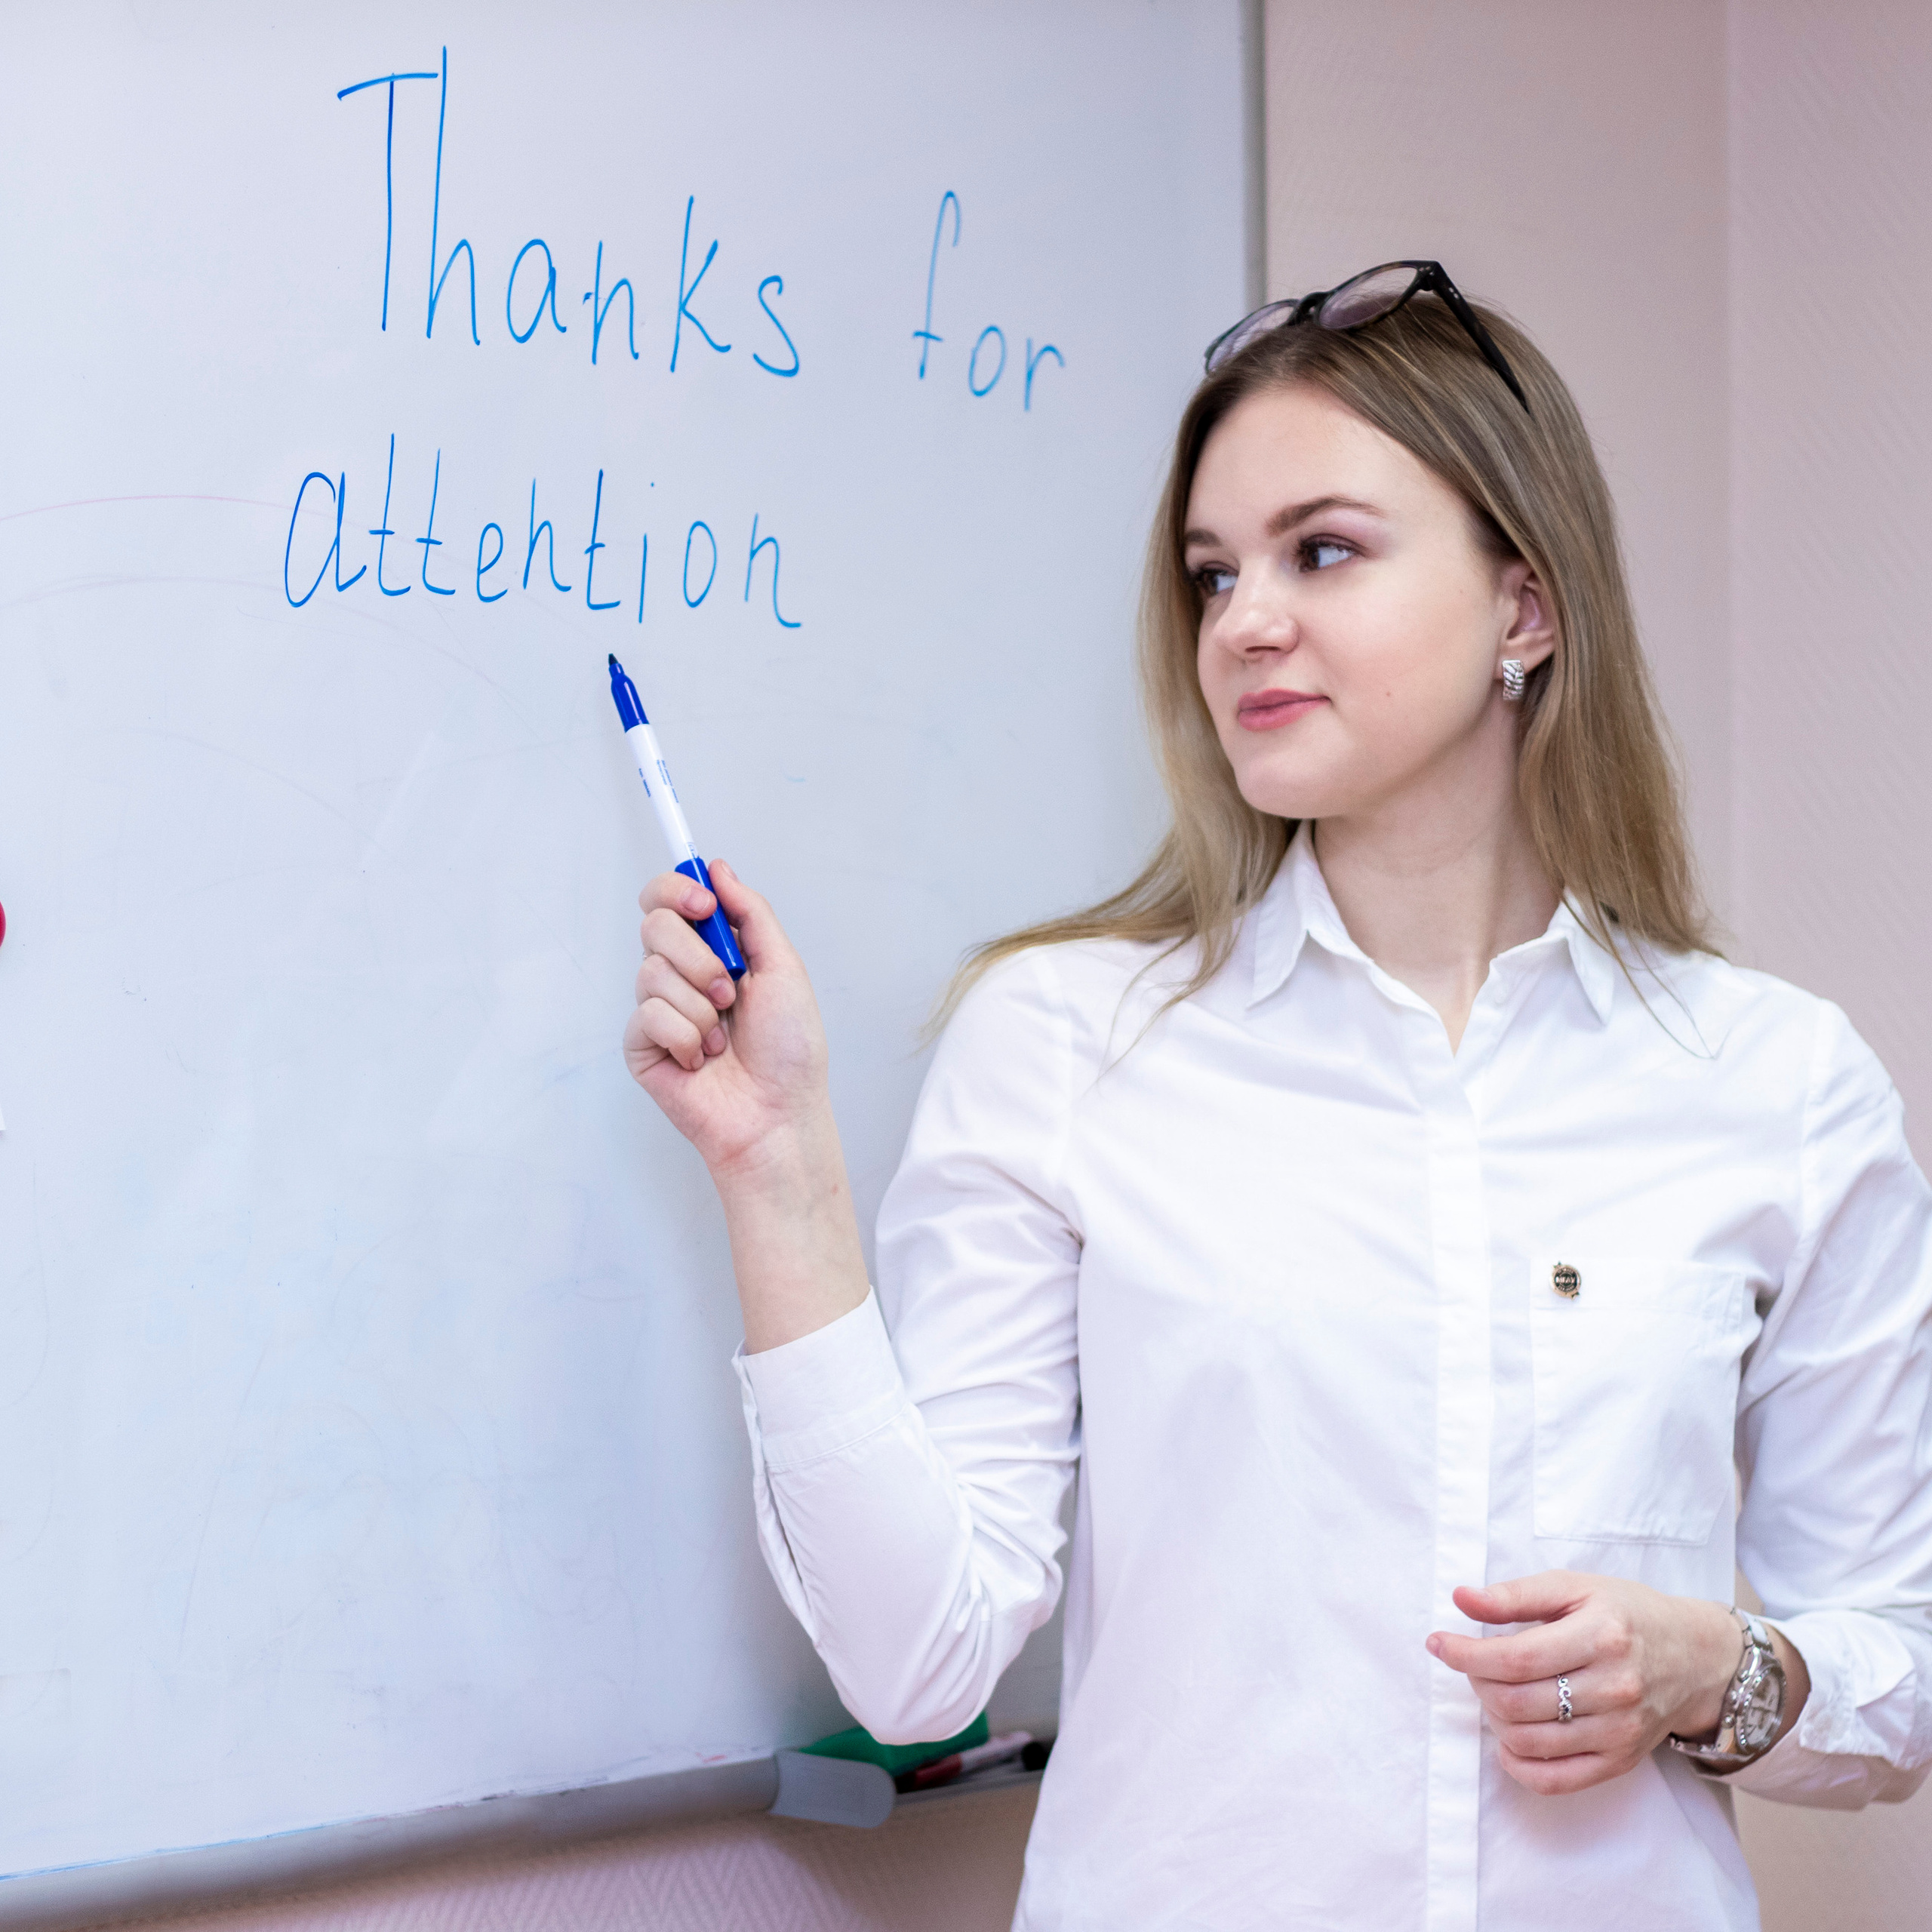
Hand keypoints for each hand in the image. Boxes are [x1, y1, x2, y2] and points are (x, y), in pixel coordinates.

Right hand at [623, 861, 831, 1177]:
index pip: (668, 899)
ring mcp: (657, 1010)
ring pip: (652, 972)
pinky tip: (701, 1059)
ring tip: (722, 1037)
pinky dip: (685, 1037)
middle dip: (698, 958)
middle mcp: (680, 975)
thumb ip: (750, 913)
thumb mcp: (783, 968)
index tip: (704, 905)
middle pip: (653, 925)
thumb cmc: (789, 1050)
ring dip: (700, 1006)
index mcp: (712, 952)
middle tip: (729, 991)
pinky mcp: (642, 1045)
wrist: (777, 1112)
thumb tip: (717, 869)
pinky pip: (648, 1016)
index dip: (677, 890)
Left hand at [1426, 1572, 1742, 1794]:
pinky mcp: (1620, 1761)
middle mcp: (1614, 1688)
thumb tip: (1460, 1599)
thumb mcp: (1576, 1588)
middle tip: (1474, 1664)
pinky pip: (1555, 1780)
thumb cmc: (1627, 1615)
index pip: (1515, 1658)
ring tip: (1496, 1692)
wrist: (1696, 1658)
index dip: (1466, 1654)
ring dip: (1494, 1718)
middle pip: (1517, 1701)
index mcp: (1601, 1636)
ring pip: (1529, 1741)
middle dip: (1478, 1683)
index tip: (1438, 1643)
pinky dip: (1518, 1764)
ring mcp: (1619, 1731)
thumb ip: (1515, 1595)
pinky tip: (1508, 1739)